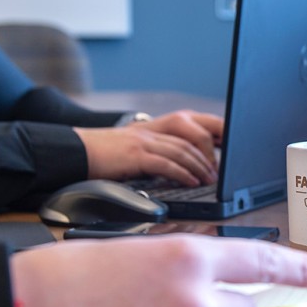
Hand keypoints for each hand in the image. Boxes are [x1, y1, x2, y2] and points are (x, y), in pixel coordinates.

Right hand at [78, 111, 221, 185]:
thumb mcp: (139, 147)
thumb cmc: (108, 154)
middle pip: (194, 135)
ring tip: (211, 179)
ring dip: (201, 166)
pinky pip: (166, 163)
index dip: (215, 134)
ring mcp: (144, 140)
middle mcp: (153, 129)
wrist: (77, 150)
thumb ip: (161, 151)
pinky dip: (183, 173)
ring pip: (183, 149)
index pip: (194, 124)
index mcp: (157, 126)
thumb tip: (186, 166)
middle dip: (212, 153)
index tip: (228, 148)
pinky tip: (192, 182)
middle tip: (221, 170)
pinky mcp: (135, 154)